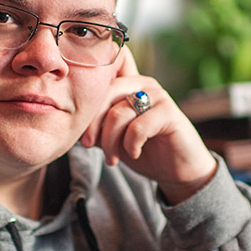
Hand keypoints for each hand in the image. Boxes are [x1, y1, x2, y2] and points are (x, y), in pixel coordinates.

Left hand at [80, 48, 217, 203]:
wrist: (178, 170)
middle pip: (104, 94)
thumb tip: (72, 124)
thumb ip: (97, 126)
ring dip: (110, 141)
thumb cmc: (145, 150)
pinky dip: (130, 144)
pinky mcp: (169, 112)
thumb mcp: (113, 137)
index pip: (99, 79)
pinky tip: (134, 154)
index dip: (86, 103)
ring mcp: (157, 95)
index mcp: (128, 84)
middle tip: (89, 146)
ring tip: (113, 159)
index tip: (83, 133)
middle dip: (92, 124)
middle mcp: (143, 84)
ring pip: (118, 113)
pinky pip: (138, 127)